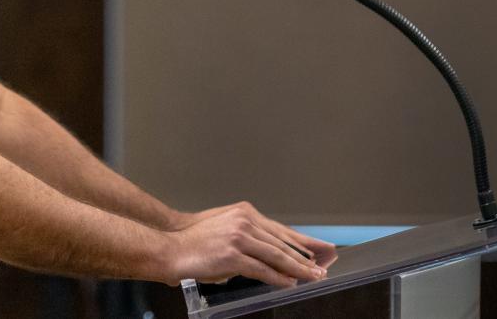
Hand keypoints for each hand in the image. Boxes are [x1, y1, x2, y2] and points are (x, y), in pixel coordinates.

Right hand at [159, 202, 331, 286]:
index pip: (281, 229)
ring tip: (313, 277)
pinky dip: (279, 278)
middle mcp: (245, 220)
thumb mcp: (228, 228)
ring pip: (277, 255)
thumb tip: (274, 251)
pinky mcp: (233, 255)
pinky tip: (290, 283)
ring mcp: (239, 237)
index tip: (321, 249)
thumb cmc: (198, 240)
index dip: (303, 241)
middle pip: (282, 243)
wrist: (173, 247)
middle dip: (305, 257)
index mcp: (246, 212)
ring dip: (298, 269)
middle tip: (323, 267)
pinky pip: (263, 269)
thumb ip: (251, 236)